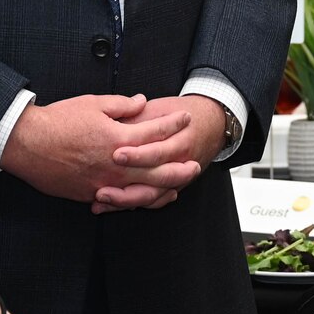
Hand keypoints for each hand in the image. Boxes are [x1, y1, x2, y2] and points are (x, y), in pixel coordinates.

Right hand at [0, 94, 200, 206]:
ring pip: (143, 190)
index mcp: (117, 137)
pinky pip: (122, 201)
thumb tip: (142, 102)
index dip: (172, 124)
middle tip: (195, 164)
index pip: (154, 131)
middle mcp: (115, 163)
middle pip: (157, 168)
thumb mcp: (93, 103)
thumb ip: (122, 105)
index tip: (185, 117)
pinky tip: (148, 198)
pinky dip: (139, 200)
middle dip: (179, 166)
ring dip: (165, 188)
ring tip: (179, 185)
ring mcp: (104, 182)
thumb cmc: (58, 121)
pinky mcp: (92, 193)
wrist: (28, 144)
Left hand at [96, 95, 227, 212]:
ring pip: (154, 196)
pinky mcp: (174, 186)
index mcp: (180, 139)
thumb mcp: (159, 109)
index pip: (157, 151)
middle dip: (126, 188)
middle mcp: (182, 162)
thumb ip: (137, 117)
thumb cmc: (181, 113)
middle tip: (101, 190)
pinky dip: (134, 204)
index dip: (136, 155)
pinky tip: (113, 205)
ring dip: (126, 201)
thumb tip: (110, 124)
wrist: (212, 123)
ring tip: (101, 199)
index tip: (115, 155)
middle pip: (154, 180)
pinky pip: (154, 201)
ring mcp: (179, 178)